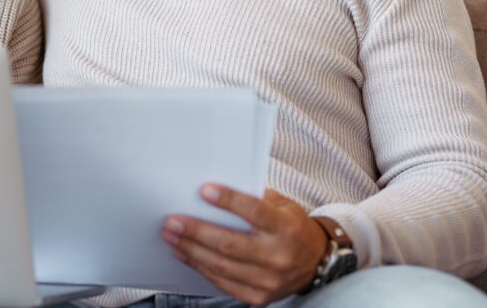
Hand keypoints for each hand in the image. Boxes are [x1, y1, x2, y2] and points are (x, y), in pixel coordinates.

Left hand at [163, 185, 326, 305]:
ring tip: (171, 236)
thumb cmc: (292, 226)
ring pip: (221, 265)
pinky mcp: (259, 296)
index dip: (228, 201)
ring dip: (191, 249)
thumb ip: (254, 197)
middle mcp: (279, 256)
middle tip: (172, 221)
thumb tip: (213, 191)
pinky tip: (185, 253)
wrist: (316, 262)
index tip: (203, 190)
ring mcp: (269, 280)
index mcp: (287, 228)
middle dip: (196, 231)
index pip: (255, 212)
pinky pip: (223, 282)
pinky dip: (200, 267)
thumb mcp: (282, 205)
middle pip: (230, 243)